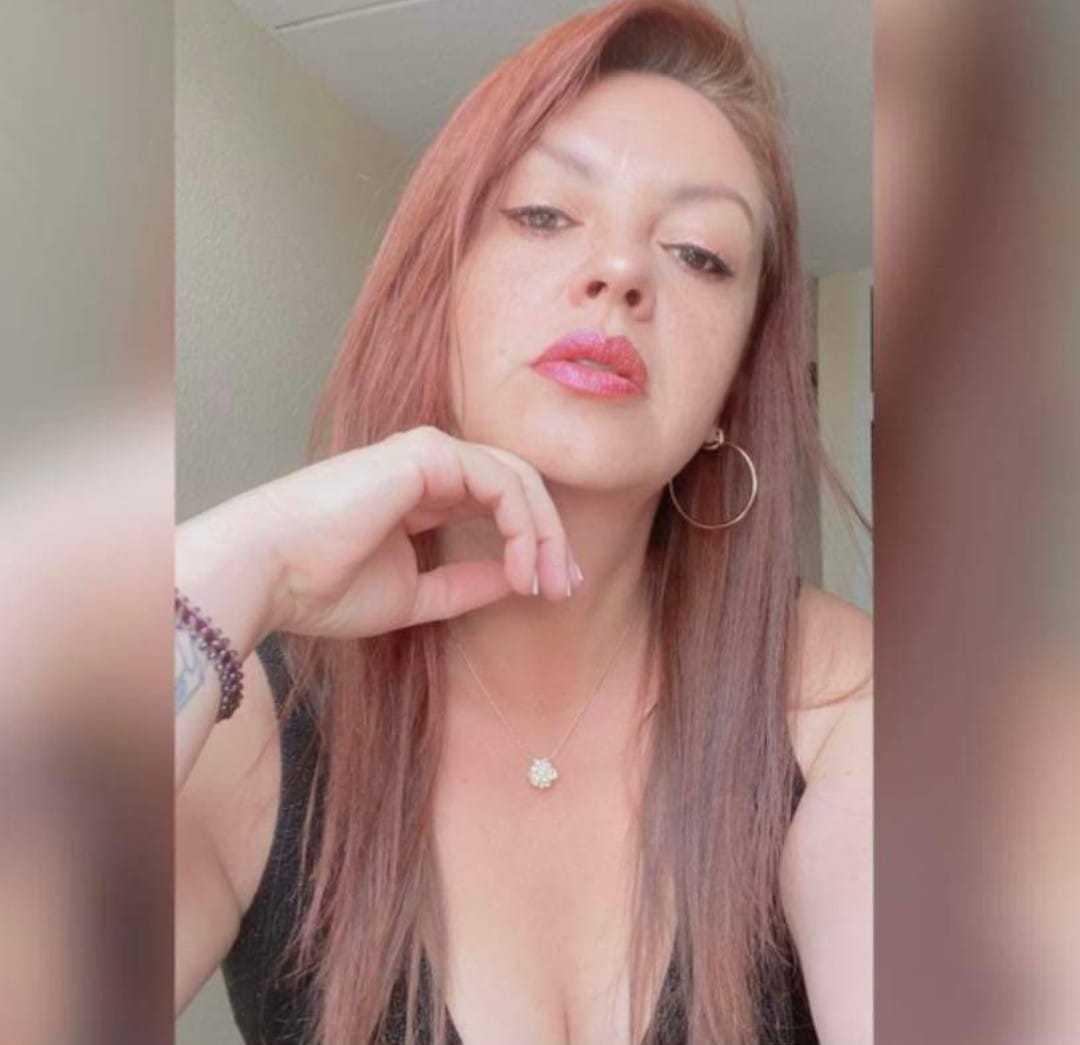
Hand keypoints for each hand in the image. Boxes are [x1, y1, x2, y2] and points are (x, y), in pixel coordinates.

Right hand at [242, 426, 581, 639]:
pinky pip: (500, 480)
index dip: (533, 544)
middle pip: (517, 487)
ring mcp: (429, 454)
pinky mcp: (427, 452)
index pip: (499, 505)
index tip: (553, 591)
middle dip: (550, 536)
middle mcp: (431, 467)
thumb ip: (467, 585)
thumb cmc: (323, 588)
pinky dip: (522, 523)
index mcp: (424, 496)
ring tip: (550, 583)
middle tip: (567, 586)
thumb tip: (519, 580)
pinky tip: (522, 566)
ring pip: (517, 479)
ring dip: (543, 532)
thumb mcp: (416, 597)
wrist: (270, 575)